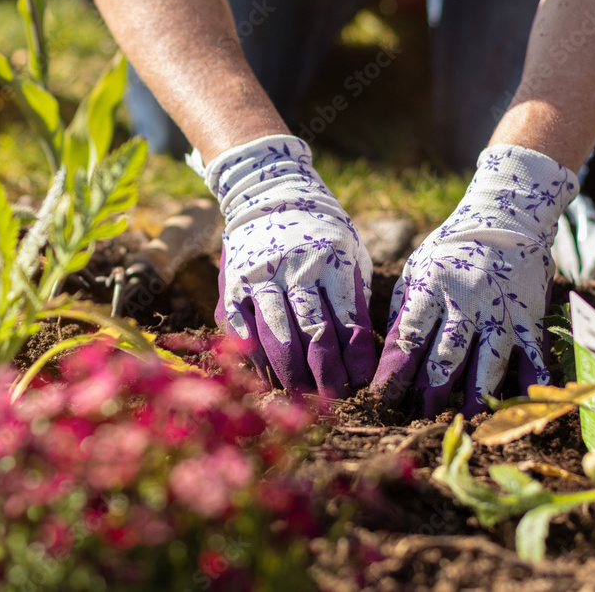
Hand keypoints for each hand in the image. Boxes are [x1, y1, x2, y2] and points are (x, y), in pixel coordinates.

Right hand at [190, 135, 375, 396]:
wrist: (269, 191)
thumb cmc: (320, 230)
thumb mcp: (350, 251)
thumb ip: (354, 295)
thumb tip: (360, 352)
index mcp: (332, 262)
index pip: (348, 322)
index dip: (354, 360)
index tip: (361, 386)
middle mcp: (296, 269)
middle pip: (313, 333)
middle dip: (325, 375)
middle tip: (334, 403)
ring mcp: (261, 277)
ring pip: (276, 335)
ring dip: (289, 372)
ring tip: (299, 398)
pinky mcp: (233, 283)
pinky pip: (240, 327)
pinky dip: (252, 354)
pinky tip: (264, 376)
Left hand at [371, 145, 578, 415]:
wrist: (508, 217)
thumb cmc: (451, 249)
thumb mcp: (417, 269)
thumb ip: (403, 311)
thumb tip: (388, 359)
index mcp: (432, 285)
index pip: (409, 337)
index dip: (395, 372)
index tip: (382, 399)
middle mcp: (467, 299)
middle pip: (447, 354)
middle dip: (430, 392)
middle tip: (417, 418)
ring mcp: (502, 308)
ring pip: (488, 359)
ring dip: (475, 394)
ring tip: (462, 420)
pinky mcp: (530, 314)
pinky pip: (532, 351)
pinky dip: (531, 378)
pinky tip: (525, 401)